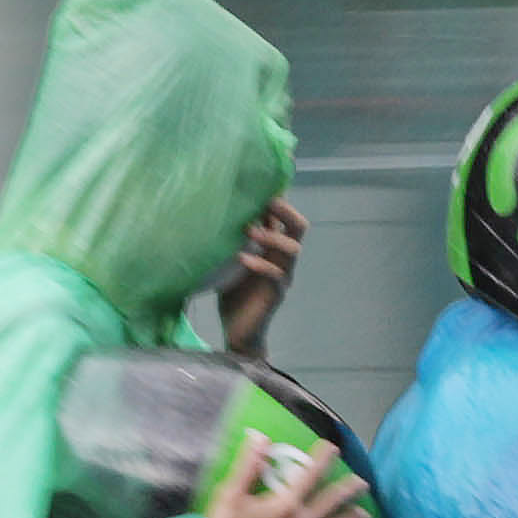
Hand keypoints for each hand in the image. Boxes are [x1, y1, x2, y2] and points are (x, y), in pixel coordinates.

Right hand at [143, 446, 366, 517]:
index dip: (323, 460)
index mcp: (285, 505)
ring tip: (364, 515)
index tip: (333, 448)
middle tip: (362, 482)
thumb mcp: (231, 494)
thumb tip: (260, 437)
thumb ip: (248, 465)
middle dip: (348, 490)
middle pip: (331, 503)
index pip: (310, 476)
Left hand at [209, 198, 306, 361]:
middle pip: (299, 227)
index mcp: (274, 247)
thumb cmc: (233, 292)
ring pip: (292, 249)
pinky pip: (275, 275)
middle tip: (265, 202)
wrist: (237, 331)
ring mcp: (283, 276)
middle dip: (285, 210)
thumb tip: (219, 211)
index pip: (287, 216)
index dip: (280, 200)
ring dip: (272, 235)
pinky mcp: (275, 294)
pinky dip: (259, 263)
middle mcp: (283, 259)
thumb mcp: (232, 260)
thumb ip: (234, 240)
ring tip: (249, 230)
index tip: (261, 185)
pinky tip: (242, 258)